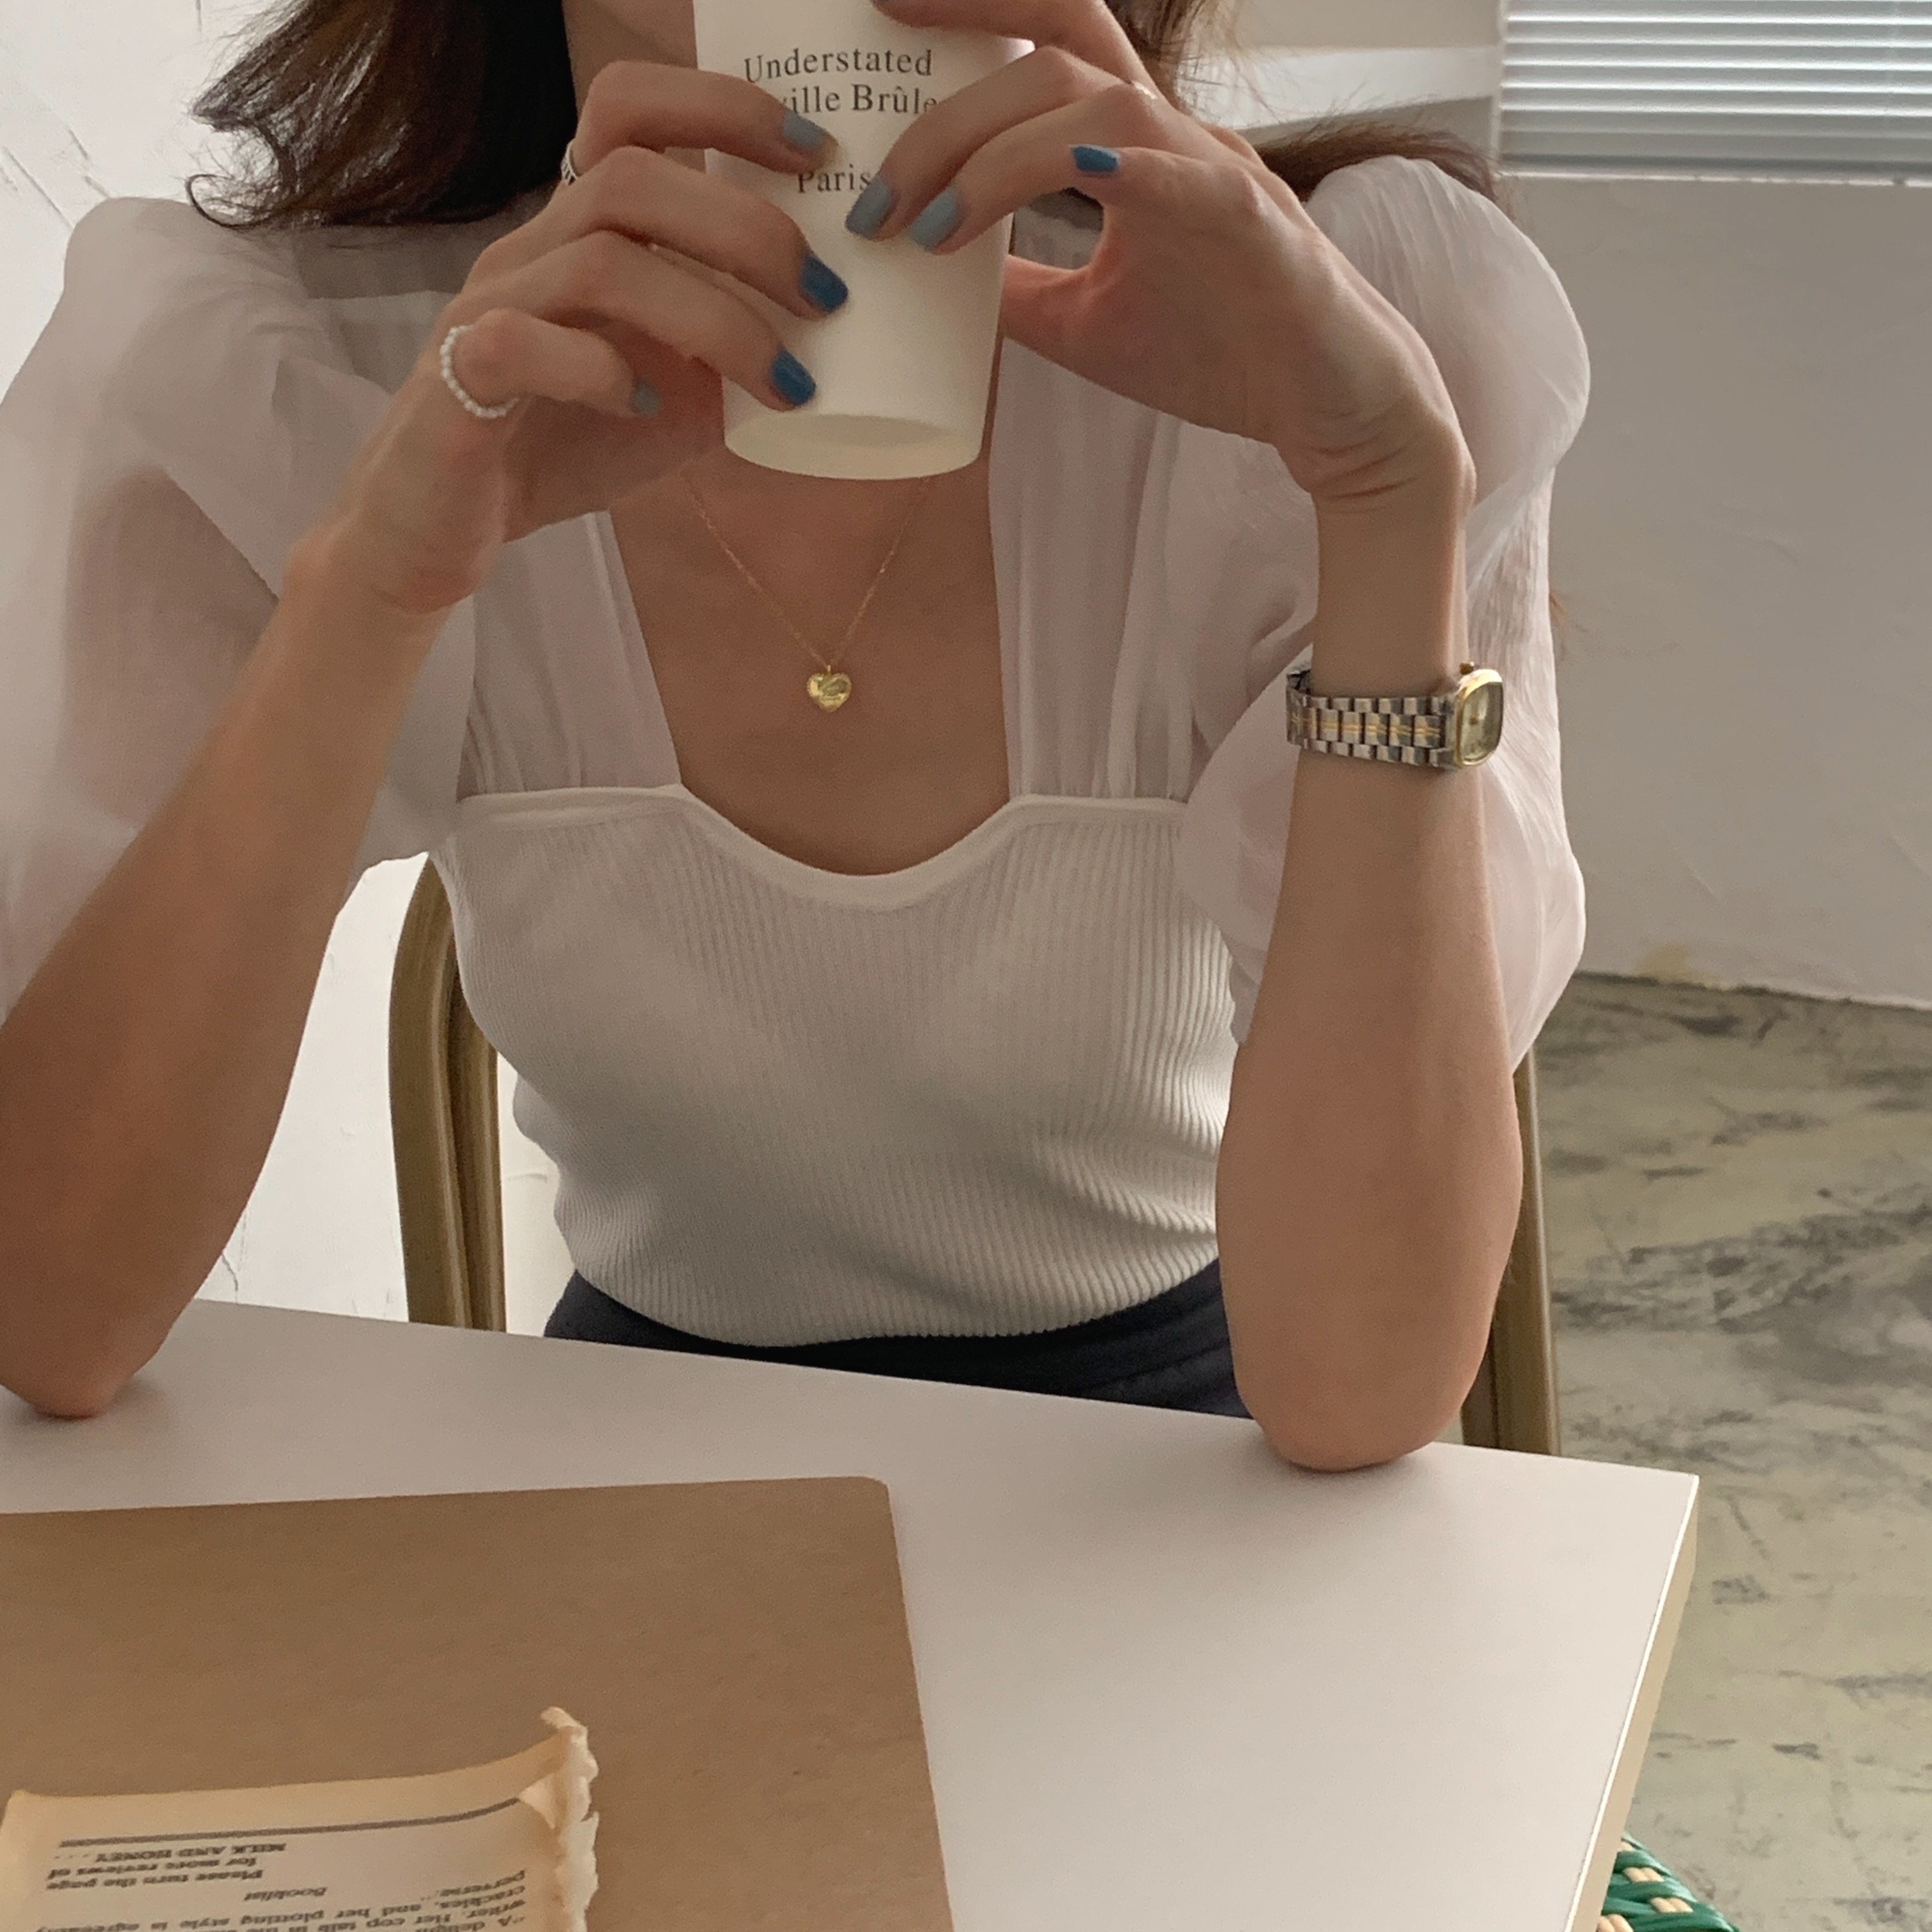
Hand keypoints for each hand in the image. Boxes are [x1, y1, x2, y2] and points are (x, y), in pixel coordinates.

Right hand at [317, 63, 849, 617]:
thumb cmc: (558, 448)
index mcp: (577, 233)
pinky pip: (524, 342)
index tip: (816, 156)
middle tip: (826, 298)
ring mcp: (487, 307)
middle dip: (748, 230)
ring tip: (781, 382)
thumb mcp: (671, 399)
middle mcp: (529, 250)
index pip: (630, 112)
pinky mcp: (457, 379)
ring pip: (600, 260)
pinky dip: (604, 373)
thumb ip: (729, 360)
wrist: (444, 530)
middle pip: (632, 177)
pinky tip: (648, 413)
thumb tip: (824, 344)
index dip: (723, 108)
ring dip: (714, 317)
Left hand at [856, 0, 1476, 513]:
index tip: (878, 19)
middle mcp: (1168, 135)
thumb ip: (1013, 289)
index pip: (1042, 46)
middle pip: (1055, 45)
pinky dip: (1103, 167)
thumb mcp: (1083, 322)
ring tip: (920, 222)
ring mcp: (1209, 170)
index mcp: (1131, 148)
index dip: (966, 12)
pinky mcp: (1245, 223)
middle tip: (865, 130)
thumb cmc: (1219, 353)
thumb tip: (929, 275)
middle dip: (958, 48)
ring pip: (1094, 101)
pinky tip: (1039, 189)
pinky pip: (1171, 170)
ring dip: (991, 153)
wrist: (1324, 405)